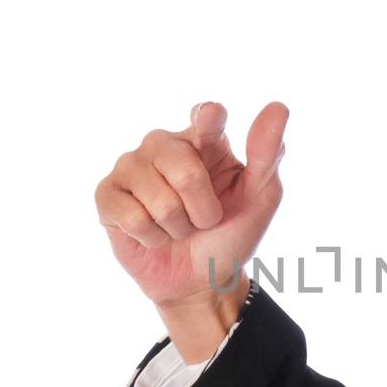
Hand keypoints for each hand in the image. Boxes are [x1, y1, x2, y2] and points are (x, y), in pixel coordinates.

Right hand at [96, 100, 288, 306]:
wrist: (202, 279)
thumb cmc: (230, 232)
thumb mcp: (260, 198)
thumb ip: (266, 155)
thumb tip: (278, 107)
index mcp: (204, 139)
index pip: (206, 117)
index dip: (208, 118)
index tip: (211, 116)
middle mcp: (163, 144)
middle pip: (185, 169)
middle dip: (203, 209)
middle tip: (204, 219)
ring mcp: (131, 166)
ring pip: (160, 199)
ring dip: (178, 226)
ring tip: (178, 226)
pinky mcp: (108, 194)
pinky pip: (132, 217)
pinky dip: (152, 237)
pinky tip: (152, 234)